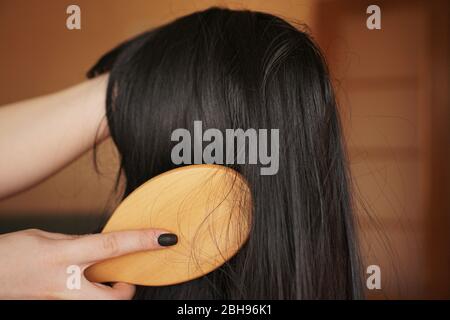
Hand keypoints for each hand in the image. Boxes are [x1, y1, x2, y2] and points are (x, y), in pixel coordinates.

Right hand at [0, 228, 177, 299]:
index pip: (112, 246)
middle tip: (120, 279)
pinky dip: (87, 295)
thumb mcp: (45, 237)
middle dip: (126, 291)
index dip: (142, 241)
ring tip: (94, 281)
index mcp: (63, 255)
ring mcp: (59, 301)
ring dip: (104, 294)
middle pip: (114, 297)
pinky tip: (76, 283)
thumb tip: (98, 243)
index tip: (165, 237)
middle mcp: (64, 283)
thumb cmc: (9, 254)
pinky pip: (80, 303)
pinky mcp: (54, 307)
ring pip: (97, 305)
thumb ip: (75, 241)